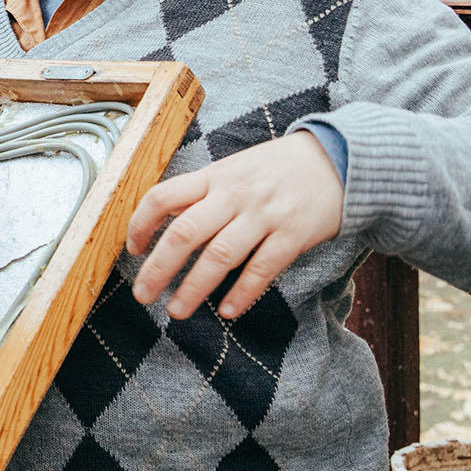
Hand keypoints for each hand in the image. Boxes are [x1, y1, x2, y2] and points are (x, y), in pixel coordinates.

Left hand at [126, 132, 344, 320]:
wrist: (336, 160)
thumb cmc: (275, 170)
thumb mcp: (234, 169)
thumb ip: (203, 193)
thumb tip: (163, 223)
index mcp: (214, 176)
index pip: (164, 196)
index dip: (141, 224)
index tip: (134, 249)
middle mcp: (235, 194)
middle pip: (186, 232)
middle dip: (159, 267)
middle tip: (142, 294)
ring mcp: (264, 214)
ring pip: (220, 255)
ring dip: (194, 287)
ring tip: (177, 310)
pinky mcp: (293, 234)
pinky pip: (262, 269)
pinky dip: (242, 293)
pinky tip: (227, 310)